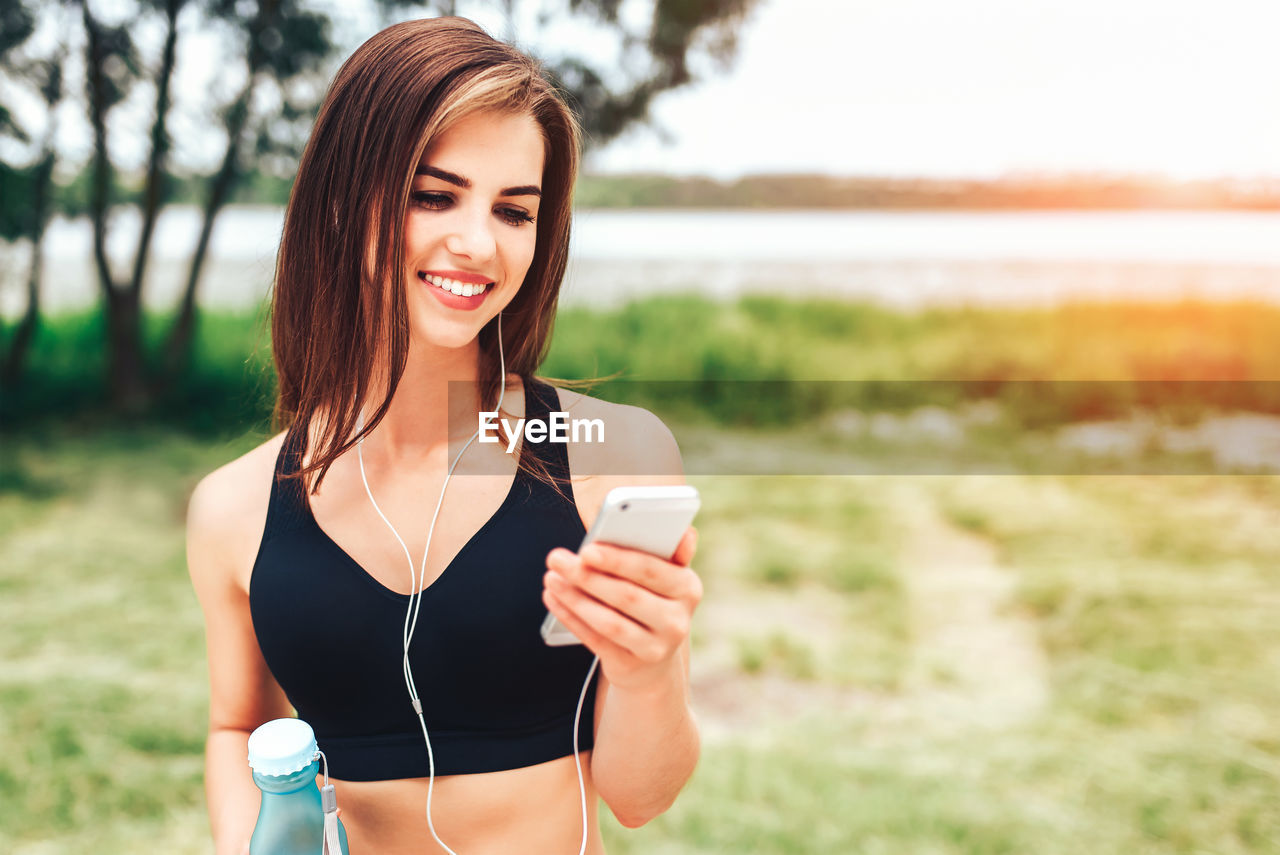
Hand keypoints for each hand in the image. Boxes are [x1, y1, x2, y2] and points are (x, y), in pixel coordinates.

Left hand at [543, 527, 701, 691]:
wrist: (652, 660)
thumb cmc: (653, 601)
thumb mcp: (665, 575)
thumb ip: (669, 551)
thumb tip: (686, 533)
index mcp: (688, 588)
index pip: (651, 571)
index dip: (616, 560)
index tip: (586, 549)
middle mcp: (677, 621)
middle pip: (626, 596)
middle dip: (587, 575)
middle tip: (556, 558)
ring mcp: (655, 648)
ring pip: (608, 621)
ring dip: (574, 598)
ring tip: (551, 578)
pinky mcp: (631, 666)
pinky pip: (595, 640)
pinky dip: (571, 618)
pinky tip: (554, 599)